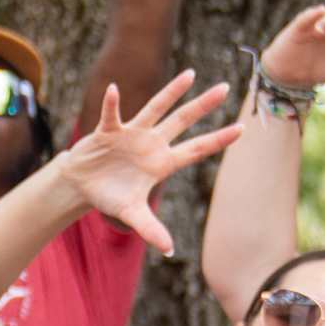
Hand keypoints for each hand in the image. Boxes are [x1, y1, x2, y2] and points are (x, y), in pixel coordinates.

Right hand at [62, 73, 244, 251]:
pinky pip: (112, 115)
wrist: (82, 184)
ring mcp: (132, 134)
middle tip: (225, 88)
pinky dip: (112, 104)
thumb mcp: (131, 214)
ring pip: (156, 108)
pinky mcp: (109, 130)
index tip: (242, 128)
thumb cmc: (110, 196)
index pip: (196, 149)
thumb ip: (150, 229)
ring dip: (172, 92)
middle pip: (183, 121)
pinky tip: (113, 90)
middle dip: (203, 105)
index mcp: (162, 163)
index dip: (218, 140)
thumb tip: (169, 250)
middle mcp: (152, 143)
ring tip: (190, 74)